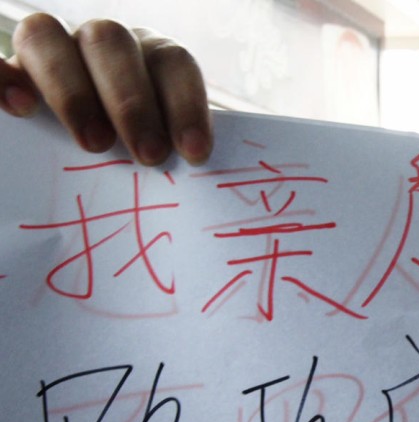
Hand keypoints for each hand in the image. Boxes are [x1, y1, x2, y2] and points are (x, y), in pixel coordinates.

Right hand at [0, 13, 211, 164]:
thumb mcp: (162, 157)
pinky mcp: (10, 70)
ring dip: (72, 91)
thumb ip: (176, 158)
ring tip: (94, 145)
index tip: (194, 153)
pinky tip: (19, 108)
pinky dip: (1, 75)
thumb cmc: (136, 167)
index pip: (172, 62)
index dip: (186, 103)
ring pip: (47, 35)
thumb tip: (208, 201)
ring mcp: (49, 51)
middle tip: (148, 156)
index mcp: (148, 59)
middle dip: (132, 101)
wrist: (89, 165)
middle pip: (110, 43)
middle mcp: (98, 46)